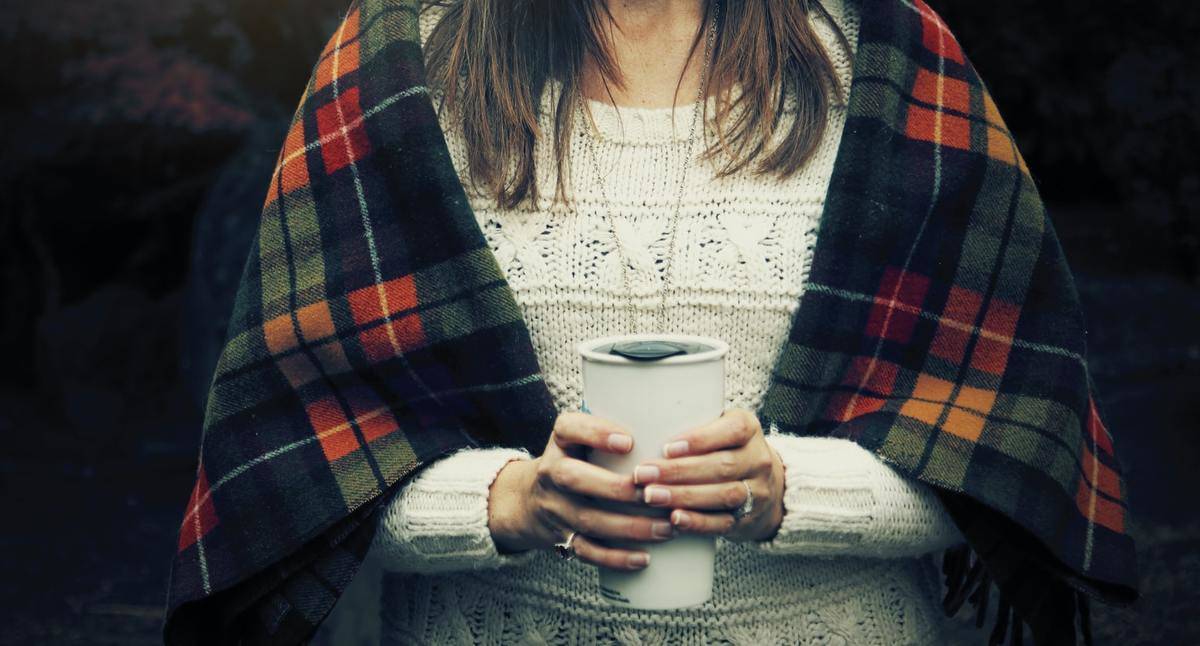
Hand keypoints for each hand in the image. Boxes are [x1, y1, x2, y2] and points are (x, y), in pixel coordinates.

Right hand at [487, 412, 673, 570]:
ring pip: (589, 520)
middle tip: (657, 493)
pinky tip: (644, 558)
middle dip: (617, 489)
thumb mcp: (580, 437)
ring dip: (630, 526)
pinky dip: (616, 558)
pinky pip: (587, 551)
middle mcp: (551, 472)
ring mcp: (556, 508)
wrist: (528, 500)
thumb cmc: (575, 460)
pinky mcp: (562, 538)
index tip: (629, 441)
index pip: (568, 428)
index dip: (596, 433)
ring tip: (668, 527)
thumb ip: (612, 429)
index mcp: (560, 441)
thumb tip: (672, 426)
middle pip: (574, 478)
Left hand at [631, 409, 784, 541]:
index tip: (666, 447)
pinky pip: (723, 522)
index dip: (699, 440)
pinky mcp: (747, 519)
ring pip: (723, 495)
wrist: (765, 485)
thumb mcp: (720, 427)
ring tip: (651, 496)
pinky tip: (674, 518)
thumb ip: (695, 425)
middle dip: (678, 471)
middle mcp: (757, 460)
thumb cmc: (726, 448)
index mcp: (749, 429)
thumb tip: (649, 430)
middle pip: (721, 466)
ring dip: (684, 497)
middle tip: (643, 474)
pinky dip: (698, 522)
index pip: (731, 431)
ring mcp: (756, 492)